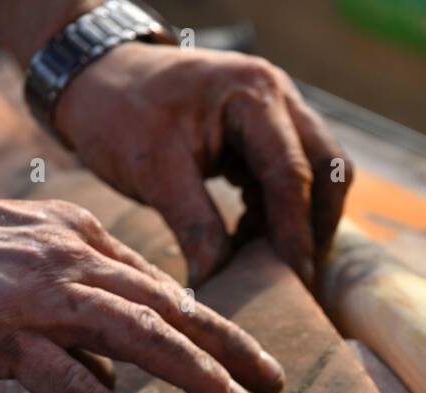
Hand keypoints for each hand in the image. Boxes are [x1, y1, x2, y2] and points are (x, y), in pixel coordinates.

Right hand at [0, 191, 283, 392]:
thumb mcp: (26, 257)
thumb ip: (78, 301)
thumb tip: (118, 367)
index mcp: (81, 238)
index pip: (164, 286)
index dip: (214, 325)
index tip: (251, 358)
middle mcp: (72, 260)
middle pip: (171, 308)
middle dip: (231, 348)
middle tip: (274, 384)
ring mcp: (38, 296)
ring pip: (140, 335)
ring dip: (197, 375)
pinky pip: (69, 377)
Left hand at [55, 43, 352, 286]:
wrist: (97, 79)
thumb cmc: (120, 113)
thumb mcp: (153, 170)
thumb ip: (195, 225)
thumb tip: (221, 281)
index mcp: (253, 94)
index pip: (292, 173)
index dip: (296, 232)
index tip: (297, 280)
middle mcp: (277, 96)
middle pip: (328, 168)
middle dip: (316, 225)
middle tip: (298, 276)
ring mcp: (276, 112)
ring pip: (318, 173)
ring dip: (301, 219)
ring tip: (270, 262)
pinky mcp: (264, 132)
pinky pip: (292, 176)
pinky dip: (280, 211)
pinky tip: (251, 240)